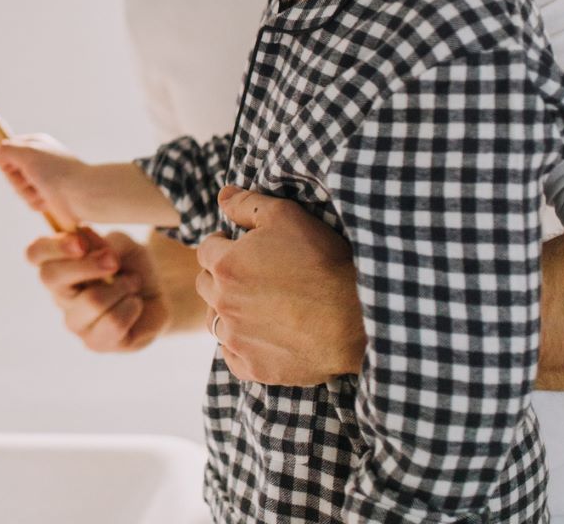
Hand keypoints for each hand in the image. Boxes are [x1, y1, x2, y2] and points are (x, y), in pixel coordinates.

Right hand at [0, 135, 86, 229]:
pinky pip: (30, 201)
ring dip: (28, 193)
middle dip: (18, 180)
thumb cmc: (57, 171)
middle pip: (10, 172)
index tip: (18, 165)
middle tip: (33, 180)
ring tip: (43, 192)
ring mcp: (43, 179)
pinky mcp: (48, 196)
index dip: (8, 161)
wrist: (83, 194)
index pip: (8, 150)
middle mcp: (39, 160)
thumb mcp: (27, 153)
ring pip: (19, 189)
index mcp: (35, 144)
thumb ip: (5, 151)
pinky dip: (36, 203)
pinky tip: (48, 201)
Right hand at [24, 227, 168, 352]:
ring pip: (92, 300)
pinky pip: (113, 322)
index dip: (53, 246)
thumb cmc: (132, 267)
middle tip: (114, 261)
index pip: (35, 253)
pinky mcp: (95, 343)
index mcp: (60, 265)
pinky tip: (134, 305)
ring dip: (122, 287)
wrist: (158, 297)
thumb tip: (84, 240)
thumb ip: (104, 242)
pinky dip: (131, 307)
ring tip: (132, 284)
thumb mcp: (124, 245)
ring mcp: (75, 322)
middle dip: (88, 265)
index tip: (81, 243)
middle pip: (51, 277)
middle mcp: (60, 295)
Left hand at [196, 186, 364, 385]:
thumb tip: (222, 195)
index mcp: (226, 265)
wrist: (357, 317)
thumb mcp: (287, 217)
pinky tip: (265, 336)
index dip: (224, 246)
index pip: (206, 250)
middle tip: (253, 276)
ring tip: (258, 306)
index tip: (243, 249)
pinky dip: (242, 347)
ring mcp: (237, 339)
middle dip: (222, 277)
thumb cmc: (323, 262)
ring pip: (215, 321)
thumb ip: (247, 204)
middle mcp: (223, 303)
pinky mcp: (254, 368)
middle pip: (206, 285)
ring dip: (228, 311)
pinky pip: (233, 356)